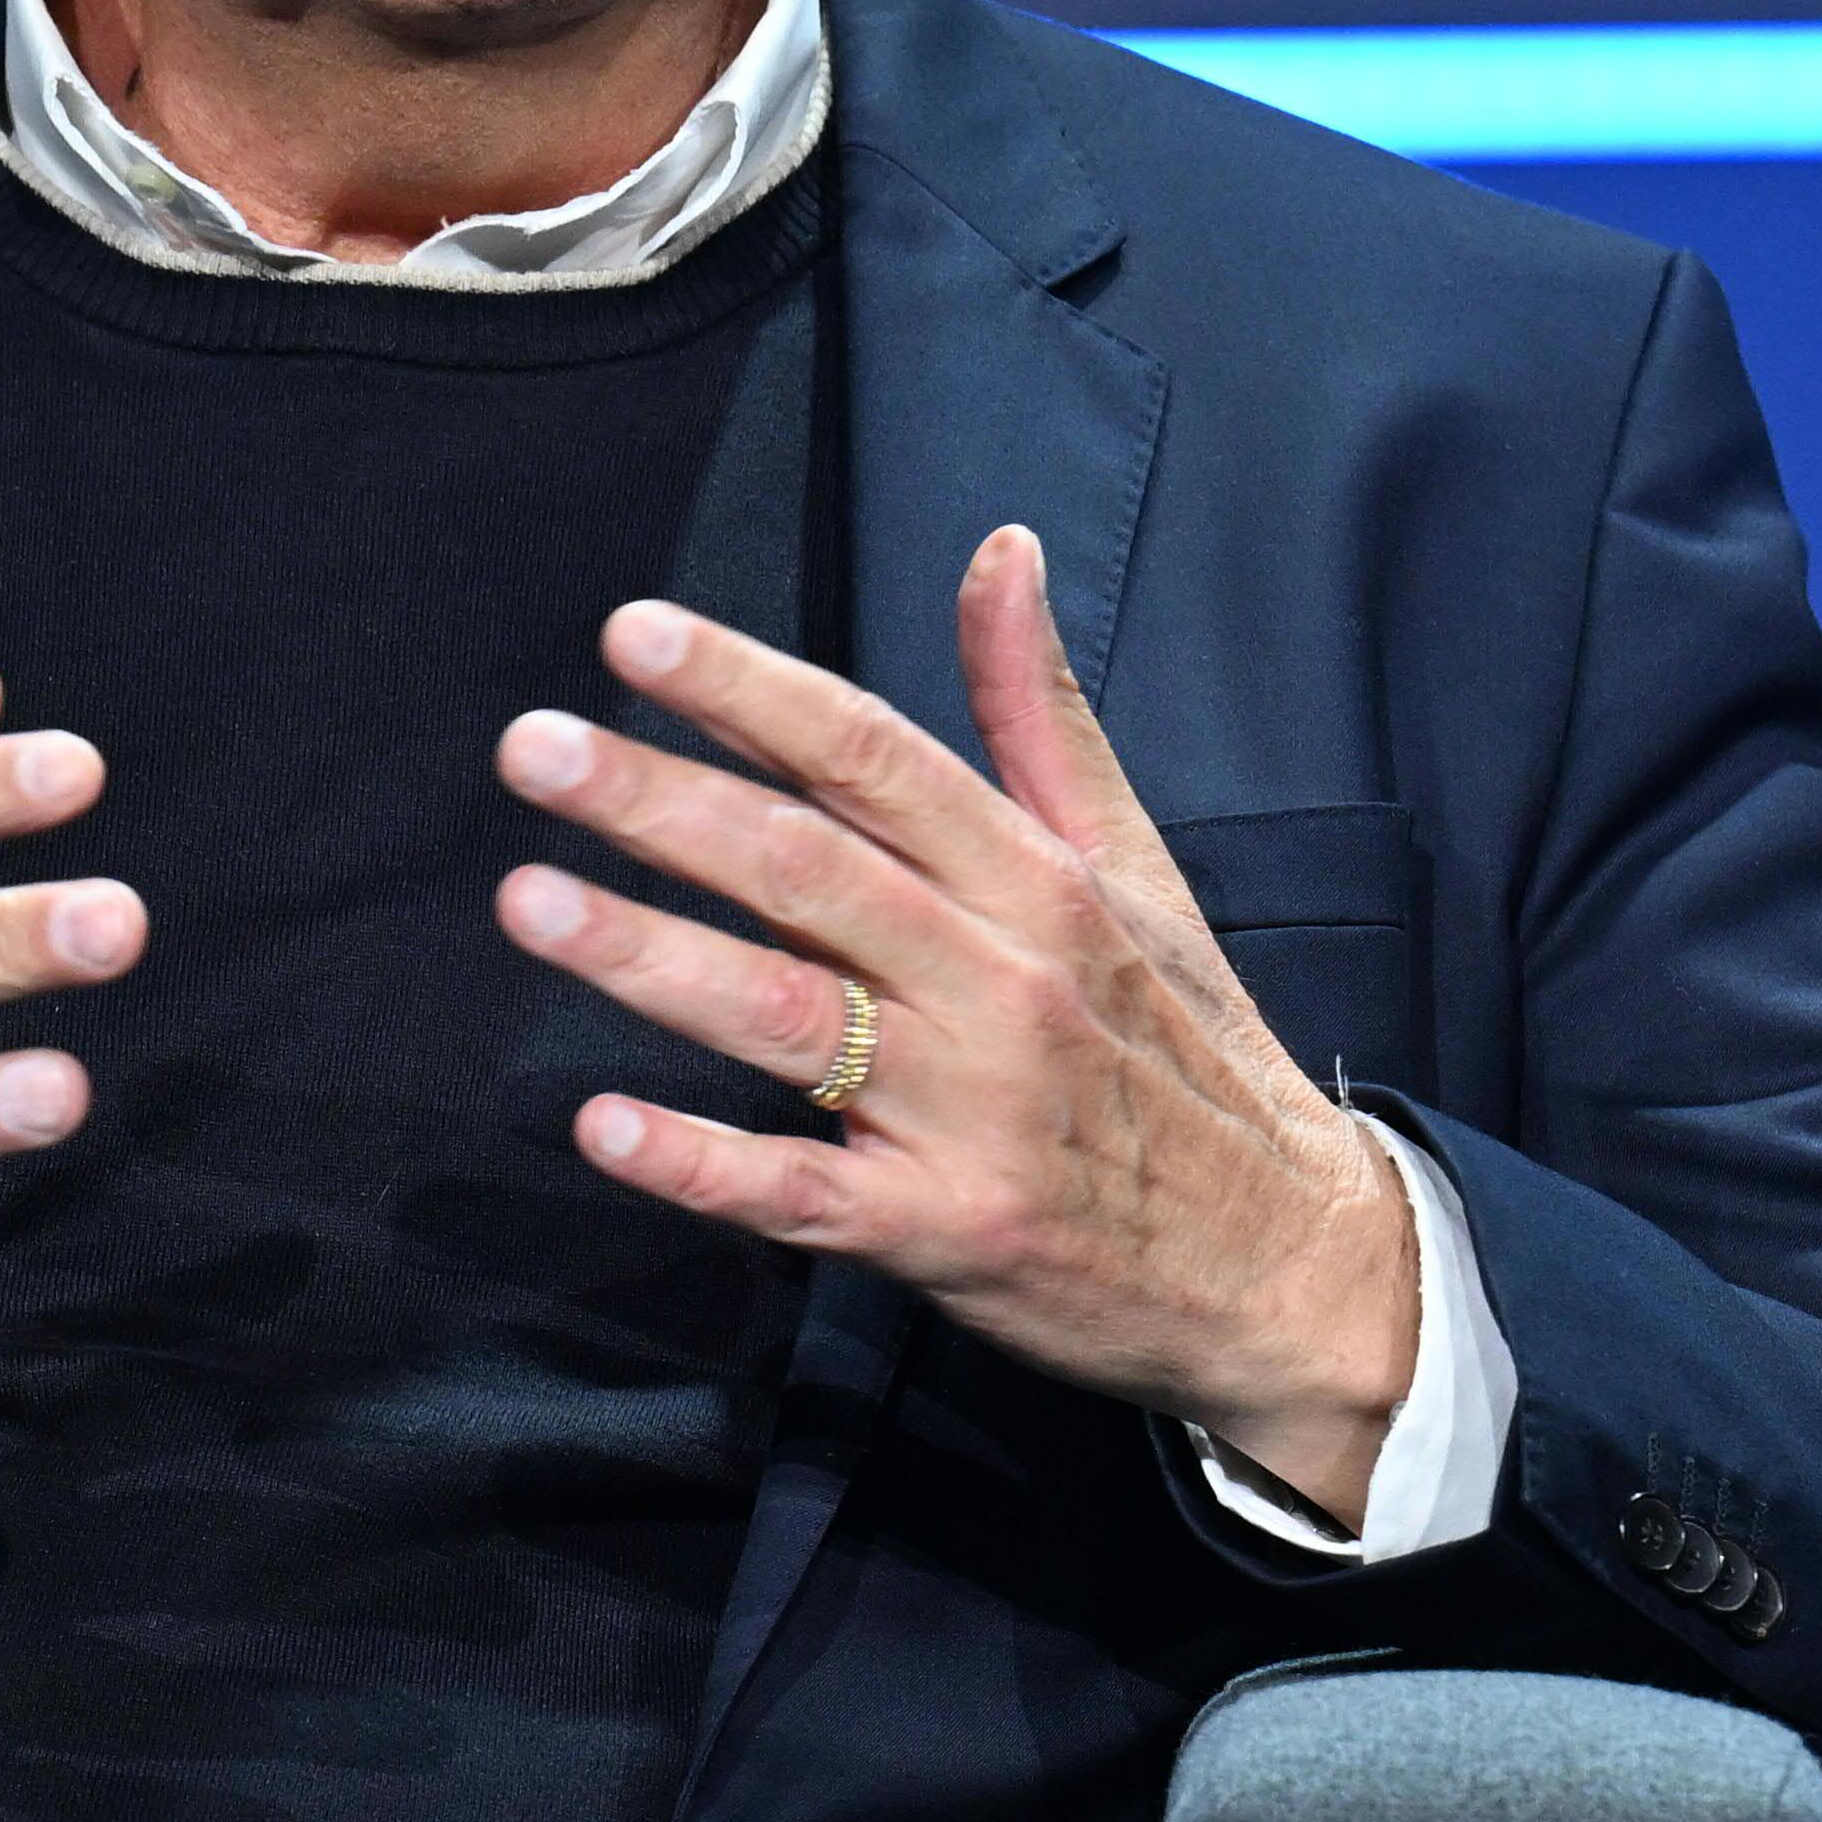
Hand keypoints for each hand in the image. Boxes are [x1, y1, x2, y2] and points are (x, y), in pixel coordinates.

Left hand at [491, 525, 1417, 1522]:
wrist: (1293, 1269)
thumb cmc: (1190, 1052)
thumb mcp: (1136, 868)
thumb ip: (1040, 715)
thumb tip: (999, 551)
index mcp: (1040, 881)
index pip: (874, 757)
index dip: (750, 690)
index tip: (632, 633)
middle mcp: (1002, 981)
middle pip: (808, 869)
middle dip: (660, 801)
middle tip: (532, 748)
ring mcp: (972, 1112)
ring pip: (790, 1017)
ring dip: (651, 957)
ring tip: (529, 901)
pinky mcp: (947, 1232)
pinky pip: (806, 1195)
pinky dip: (703, 1164)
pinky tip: (604, 1126)